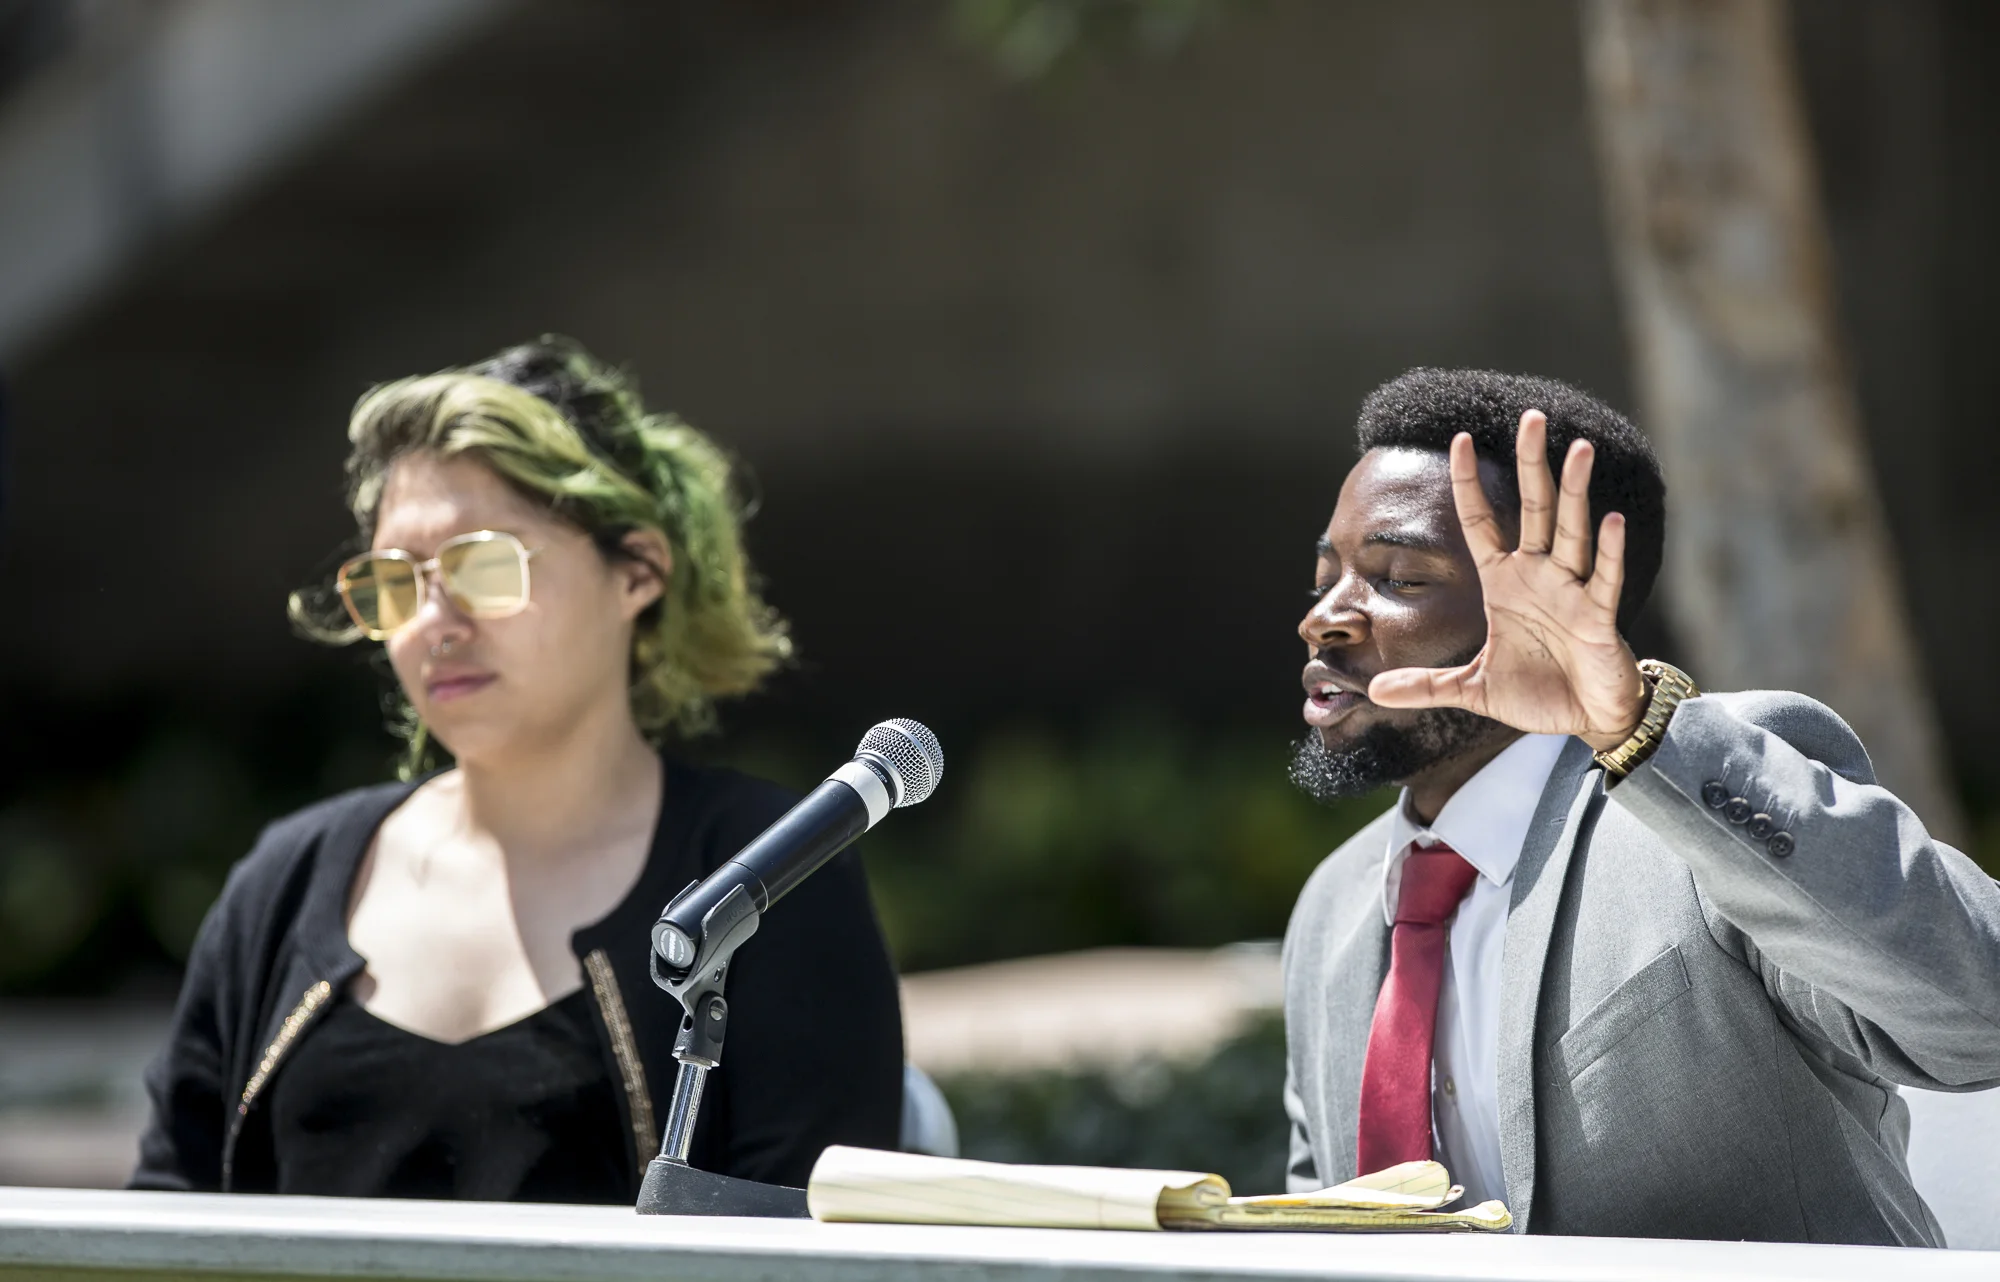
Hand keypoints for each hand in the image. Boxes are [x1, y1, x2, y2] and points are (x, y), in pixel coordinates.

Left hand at [1368, 410, 1648, 751]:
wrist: (1586, 718)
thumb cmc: (1536, 693)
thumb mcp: (1472, 688)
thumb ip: (1426, 685)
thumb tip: (1372, 691)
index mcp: (1505, 584)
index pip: (1481, 523)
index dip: (1468, 485)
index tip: (1457, 440)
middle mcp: (1539, 576)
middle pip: (1535, 509)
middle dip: (1532, 464)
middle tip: (1531, 417)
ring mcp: (1572, 592)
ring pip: (1572, 531)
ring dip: (1575, 492)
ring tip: (1577, 448)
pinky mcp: (1598, 618)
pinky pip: (1604, 579)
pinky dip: (1609, 552)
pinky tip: (1610, 519)